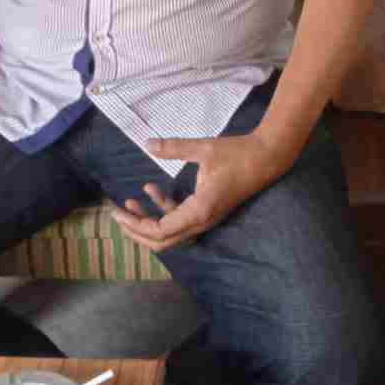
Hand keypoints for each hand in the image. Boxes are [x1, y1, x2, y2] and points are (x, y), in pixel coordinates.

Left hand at [108, 133, 287, 252]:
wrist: (267, 157)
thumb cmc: (237, 153)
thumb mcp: (203, 148)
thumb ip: (174, 148)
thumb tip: (147, 144)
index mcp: (199, 210)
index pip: (160, 231)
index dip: (135, 225)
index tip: (116, 211)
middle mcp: (201, 221)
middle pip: (162, 241)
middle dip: (137, 230)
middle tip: (117, 214)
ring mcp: (206, 218)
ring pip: (170, 231)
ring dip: (148, 219)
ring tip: (128, 201)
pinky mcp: (208, 210)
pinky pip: (180, 218)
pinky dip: (164, 208)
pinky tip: (150, 188)